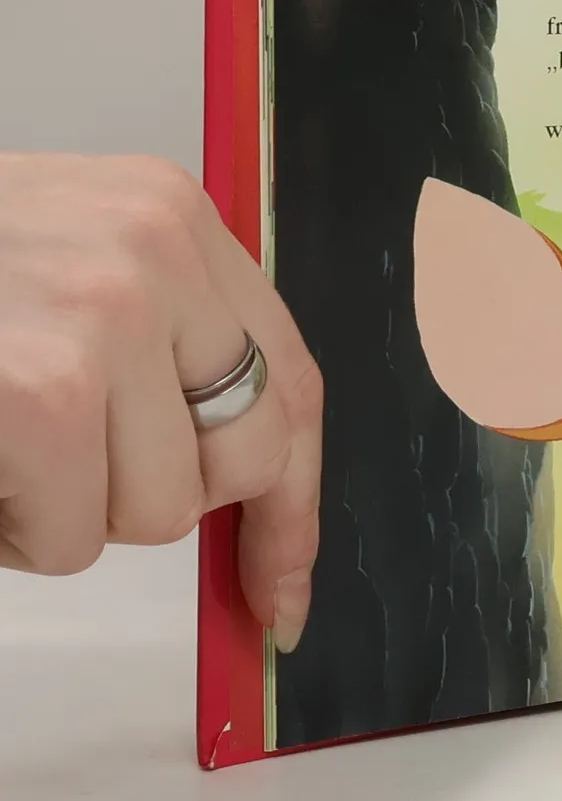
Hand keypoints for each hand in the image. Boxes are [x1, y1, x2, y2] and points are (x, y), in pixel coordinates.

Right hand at [0, 154, 321, 648]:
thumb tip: (249, 482)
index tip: (283, 584)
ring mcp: (100, 321)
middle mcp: (153, 255)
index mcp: (171, 216)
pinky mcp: (38, 398)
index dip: (294, 499)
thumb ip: (162, 338)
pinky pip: (67, 539)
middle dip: (159, 502)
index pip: (291, 379)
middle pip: (241, 459)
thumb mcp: (64, 260)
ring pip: (152, 514)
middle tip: (63, 471)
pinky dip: (8, 533)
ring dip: (64, 514)